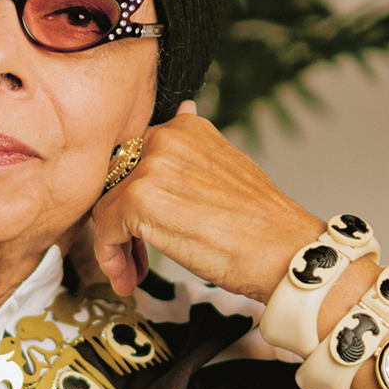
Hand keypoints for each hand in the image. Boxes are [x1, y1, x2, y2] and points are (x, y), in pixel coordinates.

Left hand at [86, 102, 328, 301]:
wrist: (283, 251)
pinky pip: (105, 230)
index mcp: (185, 129)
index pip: (136, 162)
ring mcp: (150, 167)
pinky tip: (129, 277)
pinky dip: (112, 259)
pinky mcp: (139, 200)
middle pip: (117, 184)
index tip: (144, 228)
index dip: (136, 199)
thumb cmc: (261, 224)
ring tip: (132, 272)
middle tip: (138, 257)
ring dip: (117, 246)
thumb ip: (195, 148)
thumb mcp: (229, 167)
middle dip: (124, 224)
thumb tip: (183, 111)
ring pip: (108, 208)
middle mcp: (165, 139)